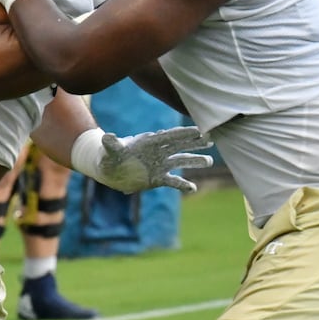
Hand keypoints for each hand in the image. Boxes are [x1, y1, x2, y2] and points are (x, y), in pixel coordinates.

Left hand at [71, 126, 212, 193]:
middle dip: (195, 143)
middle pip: (180, 145)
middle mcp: (159, 152)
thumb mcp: (110, 151)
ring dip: (195, 161)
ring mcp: (161, 164)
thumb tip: (107, 137)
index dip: (184, 134)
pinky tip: (192, 189)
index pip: (170, 137)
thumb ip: (112, 144)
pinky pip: (174, 181)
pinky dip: (183, 185)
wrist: (110, 170)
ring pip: (181, 161)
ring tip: (209, 161)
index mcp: (150, 142)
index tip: (199, 130)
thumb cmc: (109, 157)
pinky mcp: (159, 178)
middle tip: (211, 139)